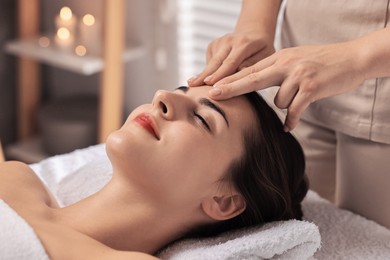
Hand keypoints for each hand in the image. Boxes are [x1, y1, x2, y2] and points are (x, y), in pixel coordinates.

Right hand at [187, 30, 274, 86]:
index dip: (220, 74)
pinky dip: (206, 71)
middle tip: (194, 86)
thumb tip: (238, 75)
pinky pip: (209, 61)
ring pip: (210, 62)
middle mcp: (230, 40)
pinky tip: (201, 80)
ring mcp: (220, 41)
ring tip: (191, 84)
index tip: (210, 84)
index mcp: (244, 43)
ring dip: (201, 74)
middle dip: (205, 75)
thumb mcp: (265, 56)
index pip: (231, 62)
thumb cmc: (262, 50)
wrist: (253, 33)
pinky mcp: (213, 45)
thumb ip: (253, 65)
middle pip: (216, 62)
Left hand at [209, 42, 365, 130]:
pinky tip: (290, 126)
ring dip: (287, 104)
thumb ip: (277, 69)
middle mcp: (286, 64)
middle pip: (252, 79)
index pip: (250, 70)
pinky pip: (294, 111)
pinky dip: (292, 120)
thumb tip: (255, 82)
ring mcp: (299, 75)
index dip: (231, 79)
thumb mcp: (296, 59)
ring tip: (301, 95)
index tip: (213, 86)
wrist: (353, 57)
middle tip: (213, 95)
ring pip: (278, 100)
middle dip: (231, 89)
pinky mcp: (311, 87)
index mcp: (280, 57)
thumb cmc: (322, 61)